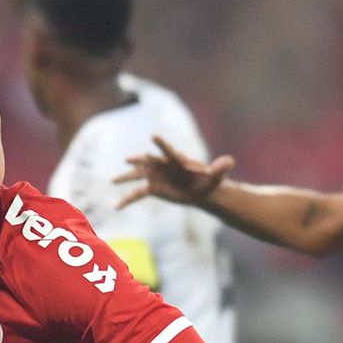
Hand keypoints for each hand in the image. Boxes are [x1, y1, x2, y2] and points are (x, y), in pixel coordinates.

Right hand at [114, 134, 236, 208]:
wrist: (199, 189)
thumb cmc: (208, 181)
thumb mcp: (216, 176)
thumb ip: (220, 168)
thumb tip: (230, 161)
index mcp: (177, 160)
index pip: (168, 150)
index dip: (161, 144)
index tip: (153, 136)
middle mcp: (162, 165)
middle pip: (147, 161)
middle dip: (137, 160)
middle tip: (127, 160)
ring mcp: (155, 176)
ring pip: (137, 176)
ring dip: (125, 177)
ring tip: (112, 180)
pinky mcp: (152, 188)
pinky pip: (136, 194)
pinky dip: (126, 200)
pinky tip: (116, 206)